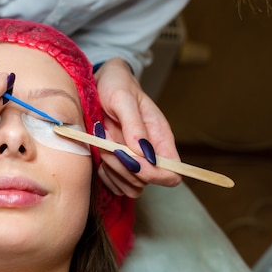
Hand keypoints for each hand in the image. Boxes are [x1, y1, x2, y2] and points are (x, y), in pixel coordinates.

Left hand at [94, 58, 181, 197]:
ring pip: (129, 187)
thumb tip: (143, 151)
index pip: (172, 173)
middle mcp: (149, 154)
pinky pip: (114, 184)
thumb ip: (134, 124)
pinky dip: (104, 174)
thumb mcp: (123, 98)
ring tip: (102, 144)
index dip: (154, 175)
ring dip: (112, 170)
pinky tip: (99, 154)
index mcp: (160, 138)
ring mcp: (133, 161)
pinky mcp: (116, 165)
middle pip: (146, 182)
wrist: (99, 83)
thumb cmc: (116, 85)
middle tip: (108, 143)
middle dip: (124, 167)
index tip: (133, 160)